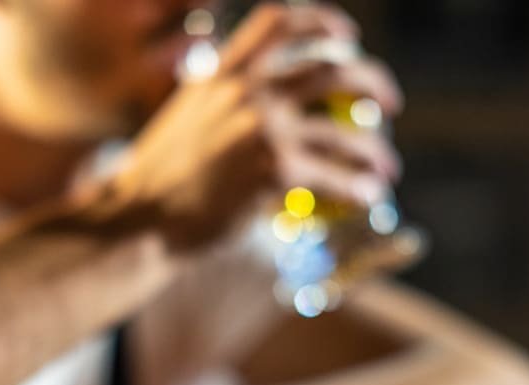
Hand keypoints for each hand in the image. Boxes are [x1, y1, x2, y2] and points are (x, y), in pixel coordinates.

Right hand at [111, 2, 403, 249]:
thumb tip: (263, 106)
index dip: (323, 23)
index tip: (347, 38)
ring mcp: (263, 129)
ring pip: (343, 133)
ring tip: (384, 166)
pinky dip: (360, 187)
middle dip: (373, 83)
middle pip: (332, 70)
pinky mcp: (275, 172)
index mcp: (223, 71)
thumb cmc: (159, 180)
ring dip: (374, 150)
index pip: (279, 21)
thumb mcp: (186, 118)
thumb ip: (222, 102)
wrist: (140, 218)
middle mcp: (247, 91)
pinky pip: (337, 177)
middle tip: (388, 104)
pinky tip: (367, 196)